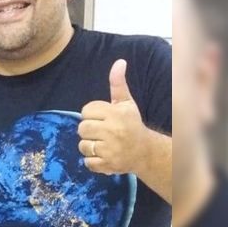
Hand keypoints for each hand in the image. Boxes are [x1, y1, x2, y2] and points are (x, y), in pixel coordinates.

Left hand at [77, 59, 150, 174]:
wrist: (145, 152)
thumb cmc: (132, 124)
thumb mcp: (126, 103)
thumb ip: (118, 84)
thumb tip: (119, 62)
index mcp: (116, 114)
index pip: (86, 111)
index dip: (91, 115)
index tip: (102, 118)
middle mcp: (113, 131)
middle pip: (82, 128)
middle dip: (89, 130)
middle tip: (101, 132)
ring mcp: (110, 149)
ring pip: (83, 145)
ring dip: (90, 146)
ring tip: (102, 144)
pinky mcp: (108, 165)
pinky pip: (88, 162)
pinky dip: (93, 160)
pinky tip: (104, 155)